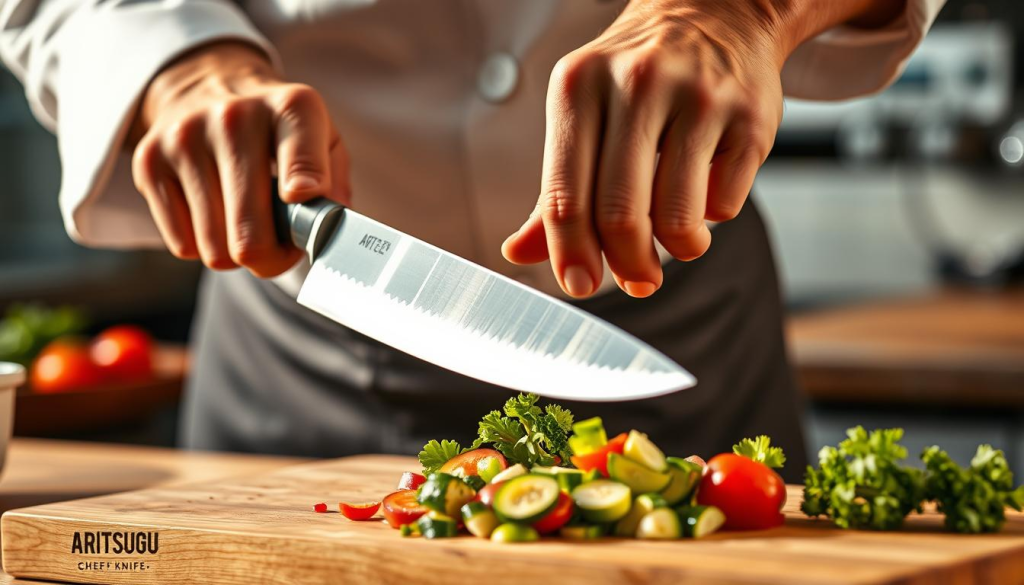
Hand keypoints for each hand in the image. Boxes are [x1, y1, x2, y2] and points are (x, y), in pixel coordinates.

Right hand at [130, 41, 348, 277]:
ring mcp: (185, 138)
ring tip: (248, 227)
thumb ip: (335, 185)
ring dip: (236, 254)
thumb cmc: (280, 129)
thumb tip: (326, 231)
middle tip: (279, 251)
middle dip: (271, 260)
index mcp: (292, 108)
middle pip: (249, 236)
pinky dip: (203, 244)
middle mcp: (235, 117)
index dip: (305, 201)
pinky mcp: (149, 161)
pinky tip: (215, 215)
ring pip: (214, 249)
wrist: (209, 86)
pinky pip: (183, 245)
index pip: (302, 169)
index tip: (302, 209)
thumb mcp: (324, 138)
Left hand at [502, 0, 789, 298]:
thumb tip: (519, 253)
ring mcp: (698, 98)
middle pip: (621, 215)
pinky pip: (725, 204)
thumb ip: (556, 189)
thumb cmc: (636, 78)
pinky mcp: (751, 116)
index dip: (570, 253)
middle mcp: (636, 85)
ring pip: (678, 218)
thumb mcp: (583, 115)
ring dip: (677, 249)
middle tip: (637, 280)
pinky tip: (706, 191)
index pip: (565, 195)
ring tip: (677, 239)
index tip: (579, 285)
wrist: (717, 12)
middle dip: (627, 265)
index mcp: (579, 87)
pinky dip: (713, 218)